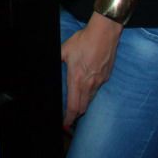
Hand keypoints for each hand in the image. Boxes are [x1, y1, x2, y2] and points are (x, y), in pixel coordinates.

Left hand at [61, 14, 121, 128]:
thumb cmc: (84, 41)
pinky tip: (87, 88)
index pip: (74, 106)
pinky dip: (90, 94)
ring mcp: (100, 81)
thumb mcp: (63, 50)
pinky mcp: (106, 76)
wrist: (104, 33)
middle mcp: (89, 84)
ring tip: (77, 105)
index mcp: (77, 79)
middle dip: (75, 115)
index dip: (69, 118)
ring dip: (83, 105)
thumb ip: (56, 61)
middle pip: (83, 107)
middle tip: (69, 117)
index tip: (65, 124)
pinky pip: (97, 90)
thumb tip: (51, 65)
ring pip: (90, 99)